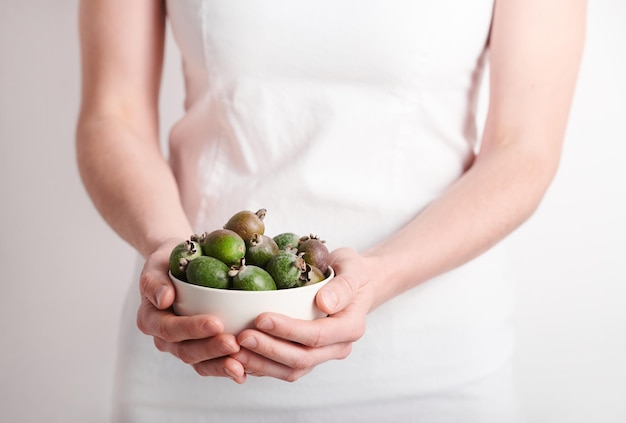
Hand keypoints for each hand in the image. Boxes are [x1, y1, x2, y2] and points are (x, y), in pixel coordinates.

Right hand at [136, 238, 246, 382]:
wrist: (180, 266)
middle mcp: (164, 338)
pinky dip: (226, 368)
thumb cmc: (168, 262)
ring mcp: (182, 346)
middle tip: (234, 343)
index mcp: (151, 319)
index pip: (169, 328)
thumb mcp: (157, 264)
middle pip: (186, 350)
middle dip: (211, 349)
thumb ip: (154, 281)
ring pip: (199, 363)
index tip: (216, 323)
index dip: (192, 329)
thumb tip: (164, 299)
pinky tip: (245, 370)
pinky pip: (211, 364)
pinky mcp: (200, 351)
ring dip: (220, 364)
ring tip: (241, 364)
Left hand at [231, 248, 375, 381]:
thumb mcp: (352, 269)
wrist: (356, 284)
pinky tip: (239, 358)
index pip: (317, 335)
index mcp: (350, 327)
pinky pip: (283, 369)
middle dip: (269, 349)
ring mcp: (322, 356)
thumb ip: (342, 286)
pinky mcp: (307, 358)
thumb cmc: (351, 272)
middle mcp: (337, 347)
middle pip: (302, 358)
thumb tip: (324, 303)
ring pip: (291, 370)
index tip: (261, 318)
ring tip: (235, 352)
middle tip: (241, 337)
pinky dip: (261, 366)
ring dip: (261, 364)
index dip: (288, 330)